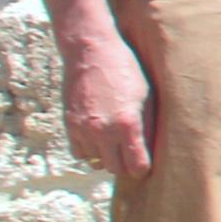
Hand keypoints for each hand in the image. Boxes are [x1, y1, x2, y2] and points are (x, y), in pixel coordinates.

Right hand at [58, 25, 155, 179]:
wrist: (91, 53)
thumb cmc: (127, 71)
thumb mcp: (147, 96)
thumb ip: (148, 127)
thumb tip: (151, 151)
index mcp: (127, 124)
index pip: (136, 166)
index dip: (143, 169)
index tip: (146, 166)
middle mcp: (102, 131)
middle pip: (115, 169)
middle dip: (125, 166)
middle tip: (133, 156)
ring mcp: (83, 129)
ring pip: (96, 161)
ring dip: (107, 156)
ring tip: (117, 141)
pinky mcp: (69, 125)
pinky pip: (79, 152)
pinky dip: (90, 150)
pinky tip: (100, 137)